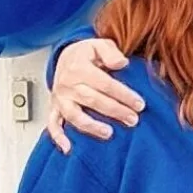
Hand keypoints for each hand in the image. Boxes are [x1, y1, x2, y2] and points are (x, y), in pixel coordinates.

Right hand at [44, 38, 143, 152]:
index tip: (139, 104)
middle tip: (133, 119)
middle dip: (114, 111)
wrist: (65, 57)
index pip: (104, 83)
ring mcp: (60, 98)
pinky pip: (53, 124)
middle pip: (92, 100)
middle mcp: (67, 84)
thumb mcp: (100, 44)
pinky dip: (58, 137)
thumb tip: (121, 63)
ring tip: (109, 133)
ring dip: (91, 126)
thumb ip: (111, 52)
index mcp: (79, 67)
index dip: (123, 94)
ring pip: (74, 115)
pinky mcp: (55, 108)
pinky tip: (68, 148)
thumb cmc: (86, 53)